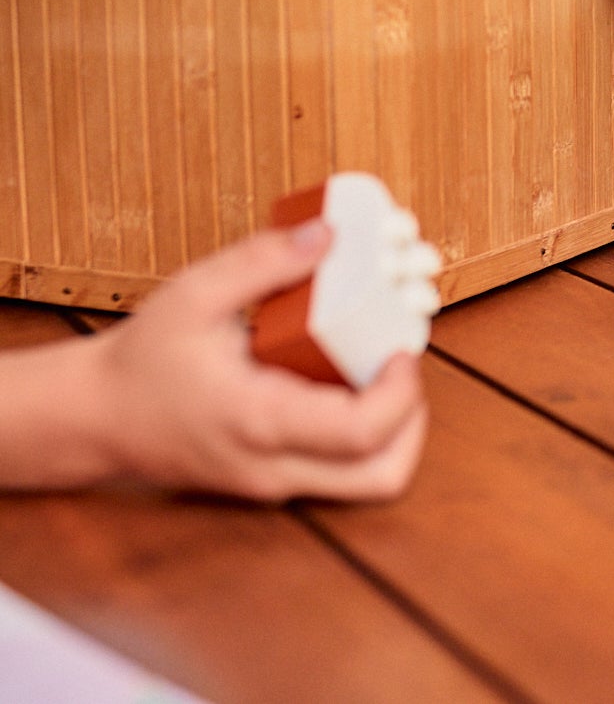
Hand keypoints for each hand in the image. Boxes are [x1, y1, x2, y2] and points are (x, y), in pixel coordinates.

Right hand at [85, 223, 427, 500]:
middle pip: (385, 475)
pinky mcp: (274, 482)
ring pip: (370, 481)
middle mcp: (274, 467)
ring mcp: (275, 484)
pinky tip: (347, 383)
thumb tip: (330, 235)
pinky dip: (366, 435)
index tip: (404, 346)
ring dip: (395, 430)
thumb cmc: (140, 360)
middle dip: (415, 418)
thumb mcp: (194, 295)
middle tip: (401, 364)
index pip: (364, 432)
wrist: (93, 418)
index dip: (404, 391)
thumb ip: (263, 262)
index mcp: (260, 424)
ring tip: (379, 372)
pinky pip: (342, 471)